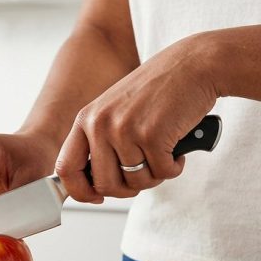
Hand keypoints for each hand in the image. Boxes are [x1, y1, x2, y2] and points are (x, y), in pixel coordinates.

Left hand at [55, 36, 218, 202]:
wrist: (194, 64)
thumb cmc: (158, 90)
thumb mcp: (115, 110)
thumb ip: (100, 141)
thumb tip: (94, 185)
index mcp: (85, 119)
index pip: (66, 168)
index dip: (80, 191)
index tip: (96, 197)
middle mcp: (100, 124)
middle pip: (104, 184)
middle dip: (128, 189)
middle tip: (145, 174)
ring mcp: (124, 129)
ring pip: (136, 182)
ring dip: (155, 176)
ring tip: (163, 153)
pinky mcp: (152, 135)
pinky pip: (163, 173)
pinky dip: (174, 167)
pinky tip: (177, 146)